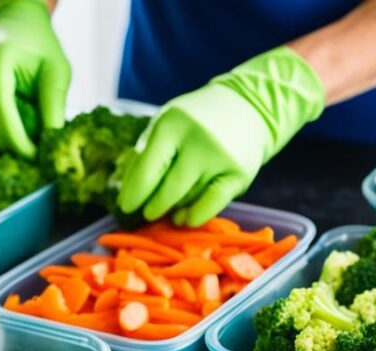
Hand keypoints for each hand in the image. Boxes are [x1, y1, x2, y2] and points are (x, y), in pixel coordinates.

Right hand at [0, 0, 69, 157]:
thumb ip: (54, 104)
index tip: (35, 159)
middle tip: (33, 158)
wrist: (13, 24)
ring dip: (1, 139)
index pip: (2, 111)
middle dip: (11, 145)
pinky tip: (8, 129)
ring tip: (24, 141)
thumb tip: (51, 143)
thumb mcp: (57, 72)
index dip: (18, 140)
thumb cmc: (39, 48)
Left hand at [118, 46, 324, 226]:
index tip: (126, 207)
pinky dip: (193, 217)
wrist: (249, 107)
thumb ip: (146, 153)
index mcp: (172, 124)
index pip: (147, 170)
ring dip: (174, 209)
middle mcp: (197, 140)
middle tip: (147, 213)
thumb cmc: (197, 120)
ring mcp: (220, 158)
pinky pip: (210, 207)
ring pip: (188, 199)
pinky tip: (184, 217)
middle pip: (167, 190)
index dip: (134, 194)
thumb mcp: (167, 124)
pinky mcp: (239, 175)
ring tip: (169, 210)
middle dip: (153, 207)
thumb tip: (127, 192)